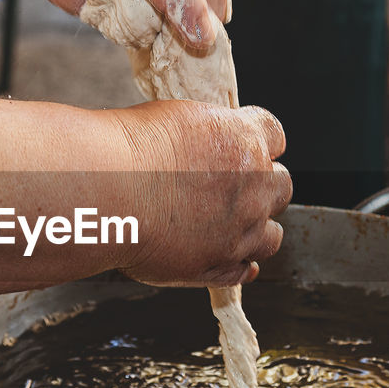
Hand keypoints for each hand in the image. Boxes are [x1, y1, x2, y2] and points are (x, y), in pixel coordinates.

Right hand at [112, 101, 291, 286]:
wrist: (107, 192)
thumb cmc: (128, 151)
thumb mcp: (175, 118)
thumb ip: (206, 135)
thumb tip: (207, 144)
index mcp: (244, 139)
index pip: (275, 135)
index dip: (259, 142)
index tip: (245, 147)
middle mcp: (253, 186)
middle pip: (281, 186)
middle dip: (262, 186)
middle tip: (233, 188)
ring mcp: (241, 229)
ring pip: (272, 235)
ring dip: (256, 229)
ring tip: (228, 226)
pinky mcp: (221, 265)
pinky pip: (245, 269)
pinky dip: (238, 264)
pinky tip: (223, 255)